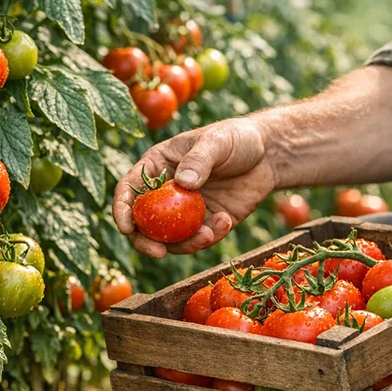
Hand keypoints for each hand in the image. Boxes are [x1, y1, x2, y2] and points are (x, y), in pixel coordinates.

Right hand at [112, 117, 277, 257]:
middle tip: (159, 252)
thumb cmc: (237, 138)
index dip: (122, 209)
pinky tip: (226, 222)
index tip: (126, 227)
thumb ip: (199, 160)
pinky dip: (210, 238)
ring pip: (171, 239)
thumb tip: (182, 184)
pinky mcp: (207, 224)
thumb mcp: (217, 141)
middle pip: (144, 223)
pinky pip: (200, 240)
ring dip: (185, 244)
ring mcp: (185, 211)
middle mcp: (166, 192)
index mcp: (158, 166)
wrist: (269, 156)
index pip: (129, 189)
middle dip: (147, 242)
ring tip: (208, 233)